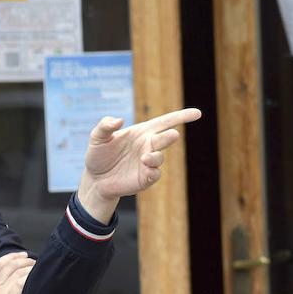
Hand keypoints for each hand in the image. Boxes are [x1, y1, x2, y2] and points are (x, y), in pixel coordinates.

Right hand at [0, 251, 34, 293]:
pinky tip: (38, 276)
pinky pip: (22, 280)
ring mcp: (1, 291)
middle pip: (9, 263)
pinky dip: (30, 275)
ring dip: (29, 266)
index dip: (10, 257)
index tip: (20, 256)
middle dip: (22, 259)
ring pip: (17, 269)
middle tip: (32, 259)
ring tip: (38, 267)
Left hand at [75, 108, 202, 220]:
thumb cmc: (97, 155)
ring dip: (155, 157)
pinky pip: (155, 174)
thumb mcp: (96, 137)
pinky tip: (145, 168)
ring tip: (145, 158)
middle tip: (173, 135)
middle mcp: (148, 146)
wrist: (95, 179)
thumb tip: (119, 120)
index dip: (181, 117)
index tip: (197, 113)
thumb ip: (105, 126)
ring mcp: (148, 163)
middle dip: (170, 137)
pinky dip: (152, 171)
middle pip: (165, 138)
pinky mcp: (146, 178)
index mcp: (141, 132)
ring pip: (159, 157)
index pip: (165, 122)